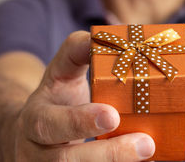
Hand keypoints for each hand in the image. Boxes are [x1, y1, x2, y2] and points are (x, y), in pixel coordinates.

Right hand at [12, 31, 154, 160]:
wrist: (36, 134)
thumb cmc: (57, 98)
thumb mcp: (61, 73)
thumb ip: (76, 52)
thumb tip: (100, 35)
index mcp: (34, 120)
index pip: (49, 124)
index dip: (79, 122)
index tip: (113, 115)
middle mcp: (36, 152)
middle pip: (65, 161)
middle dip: (108, 154)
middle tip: (145, 144)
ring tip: (149, 153)